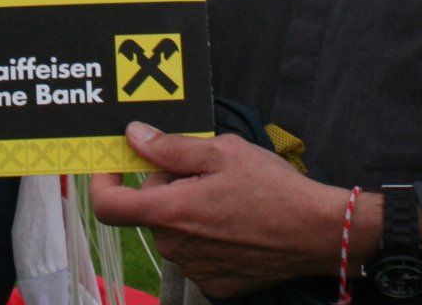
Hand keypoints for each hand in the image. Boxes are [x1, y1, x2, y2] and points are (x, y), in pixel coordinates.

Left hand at [90, 123, 345, 296]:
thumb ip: (170, 147)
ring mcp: (196, 270)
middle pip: (150, 210)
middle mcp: (176, 247)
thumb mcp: (221, 151)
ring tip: (226, 195)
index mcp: (170, 212)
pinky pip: (196, 253)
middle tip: (202, 170)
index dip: (102, 183)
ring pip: (173, 231)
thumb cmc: (272, 187)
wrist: (319, 233)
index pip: (108, 206)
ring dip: (186, 211)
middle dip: (166, 186)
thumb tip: (133, 136)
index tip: (114, 165)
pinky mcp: (216, 284)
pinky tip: (236, 222)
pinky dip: (206, 235)